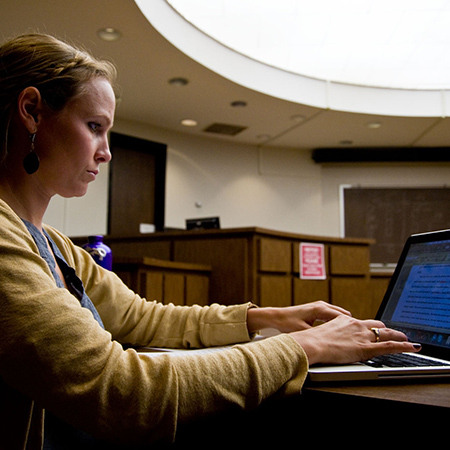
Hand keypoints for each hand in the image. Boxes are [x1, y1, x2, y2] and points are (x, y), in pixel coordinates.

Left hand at [247, 301, 350, 333]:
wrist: (277, 316)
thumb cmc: (288, 323)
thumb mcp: (304, 331)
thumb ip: (318, 335)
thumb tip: (329, 342)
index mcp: (320, 309)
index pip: (341, 317)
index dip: (350, 326)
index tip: (357, 335)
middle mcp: (321, 305)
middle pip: (342, 314)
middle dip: (349, 325)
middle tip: (357, 336)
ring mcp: (320, 306)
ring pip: (338, 314)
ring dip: (344, 323)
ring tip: (351, 335)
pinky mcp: (317, 310)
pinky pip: (332, 315)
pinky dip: (337, 322)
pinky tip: (340, 332)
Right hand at [290, 315, 420, 364]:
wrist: (310, 344)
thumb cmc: (310, 341)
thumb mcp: (320, 333)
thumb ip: (328, 334)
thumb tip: (325, 340)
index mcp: (343, 320)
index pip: (361, 322)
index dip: (369, 327)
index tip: (374, 330)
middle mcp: (355, 324)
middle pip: (376, 325)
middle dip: (385, 330)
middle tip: (393, 334)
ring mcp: (361, 335)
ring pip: (385, 333)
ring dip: (397, 336)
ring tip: (405, 340)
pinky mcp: (366, 348)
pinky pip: (389, 345)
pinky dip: (402, 346)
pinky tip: (411, 346)